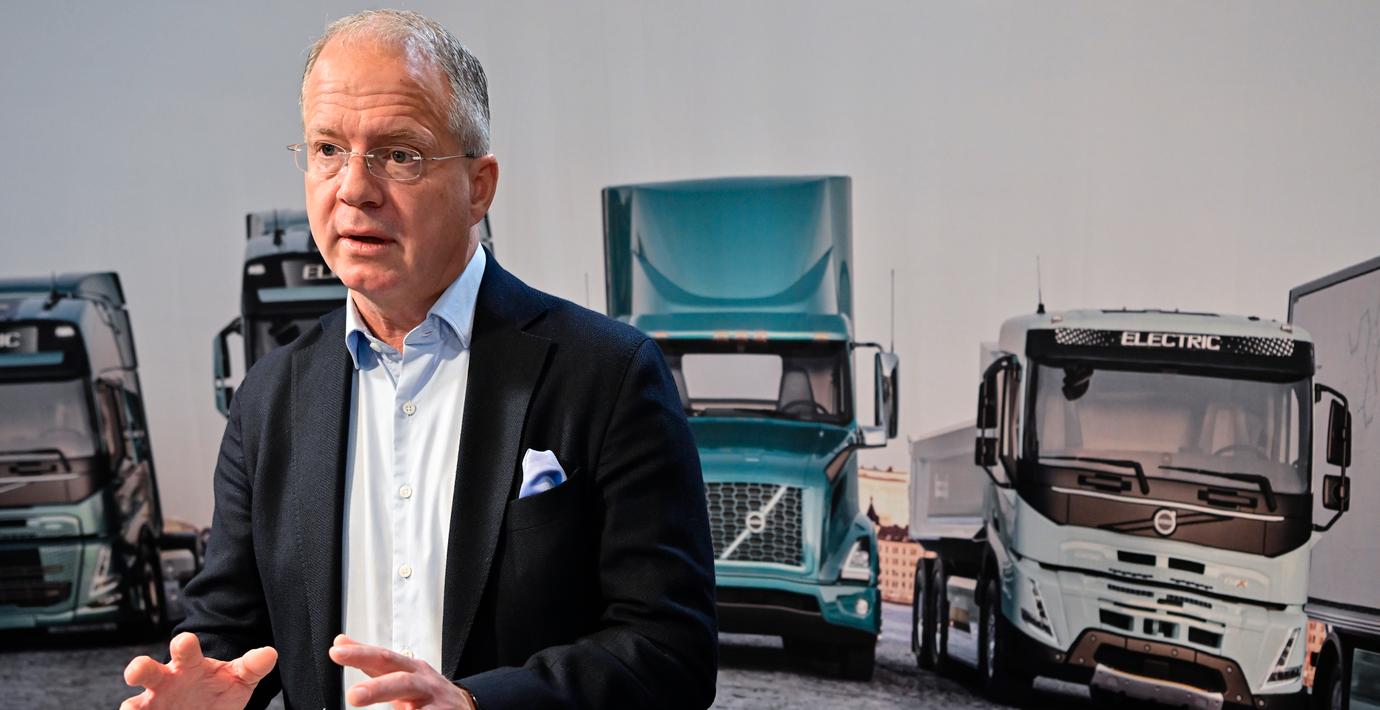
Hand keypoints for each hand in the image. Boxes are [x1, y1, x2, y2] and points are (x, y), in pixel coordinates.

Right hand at [121, 632, 277, 709]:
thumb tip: (270, 653)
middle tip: (136, 672)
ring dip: (131, 708)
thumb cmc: (220, 686)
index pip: (184, 649)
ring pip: (132, 704)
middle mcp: (165, 680)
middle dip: (139, 668)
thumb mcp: (239, 677)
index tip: (183, 642)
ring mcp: (151, 703)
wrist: (210, 706)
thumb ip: (252, 666)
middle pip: (146, 669)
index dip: (183, 644)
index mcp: (189, 664)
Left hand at [329, 634, 476, 708]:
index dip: (361, 654)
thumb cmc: (425, 692)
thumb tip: (341, 643)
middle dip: (377, 689)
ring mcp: (436, 703)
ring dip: (392, 701)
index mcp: (410, 669)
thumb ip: (371, 662)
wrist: (463, 707)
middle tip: (354, 696)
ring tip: (367, 703)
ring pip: (417, 707)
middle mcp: (424, 684)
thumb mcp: (400, 672)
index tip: (337, 652)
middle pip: (401, 682)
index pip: (383, 658)